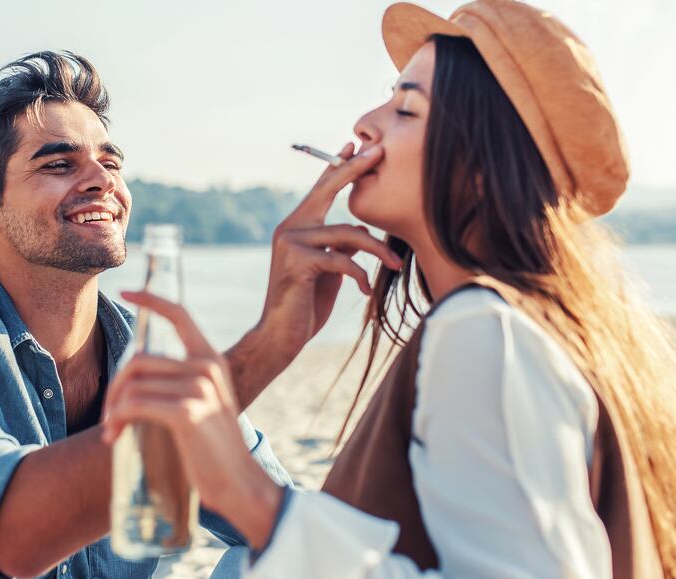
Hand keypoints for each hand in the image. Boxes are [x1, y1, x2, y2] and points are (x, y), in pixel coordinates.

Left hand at [102, 291, 280, 534]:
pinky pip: (135, 405)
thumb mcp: (202, 407)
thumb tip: (134, 381)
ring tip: (111, 431)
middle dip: (114, 388)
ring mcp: (198, 388)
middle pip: (138, 360)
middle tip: (108, 417)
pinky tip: (115, 435)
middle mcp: (206, 367)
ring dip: (113, 409)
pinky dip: (117, 419)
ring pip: (132, 384)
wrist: (239, 485)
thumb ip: (179, 386)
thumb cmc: (214, 452)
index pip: (179, 315)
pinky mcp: (186, 413)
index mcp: (211, 361)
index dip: (151, 299)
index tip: (127, 292)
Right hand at [256, 142, 402, 363]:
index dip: (339, 166)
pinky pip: (341, 259)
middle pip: (327, 190)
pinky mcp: (297, 263)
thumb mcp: (327, 268)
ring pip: (347, 233)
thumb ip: (339, 245)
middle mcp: (289, 228)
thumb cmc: (305, 303)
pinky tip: (362, 289)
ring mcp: (290, 243)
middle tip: (379, 153)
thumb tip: (362, 233)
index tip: (356, 144)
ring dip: (377, 249)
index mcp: (296, 226)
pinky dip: (359, 273)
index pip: (321, 189)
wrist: (280, 336)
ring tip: (395, 264)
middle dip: (354, 169)